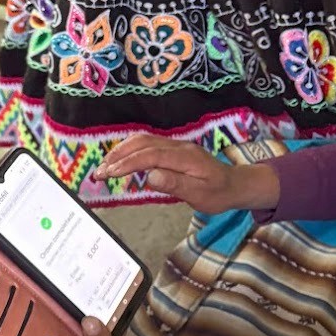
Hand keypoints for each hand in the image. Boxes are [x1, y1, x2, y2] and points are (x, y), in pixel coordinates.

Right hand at [96, 135, 280, 213]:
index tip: (110, 173)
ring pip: (144, 141)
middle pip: (143, 143)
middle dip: (118, 156)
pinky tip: (120, 161)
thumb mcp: (200, 195)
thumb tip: (150, 176)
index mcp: (185, 157)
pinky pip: (148, 145)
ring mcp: (176, 145)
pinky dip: (130, 150)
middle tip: (99, 172)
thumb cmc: (219, 193)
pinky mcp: (173, 149)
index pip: (150, 155)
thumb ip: (176, 185)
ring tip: (104, 167)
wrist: (235, 184)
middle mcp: (179, 146)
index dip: (128, 163)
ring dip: (122, 151)